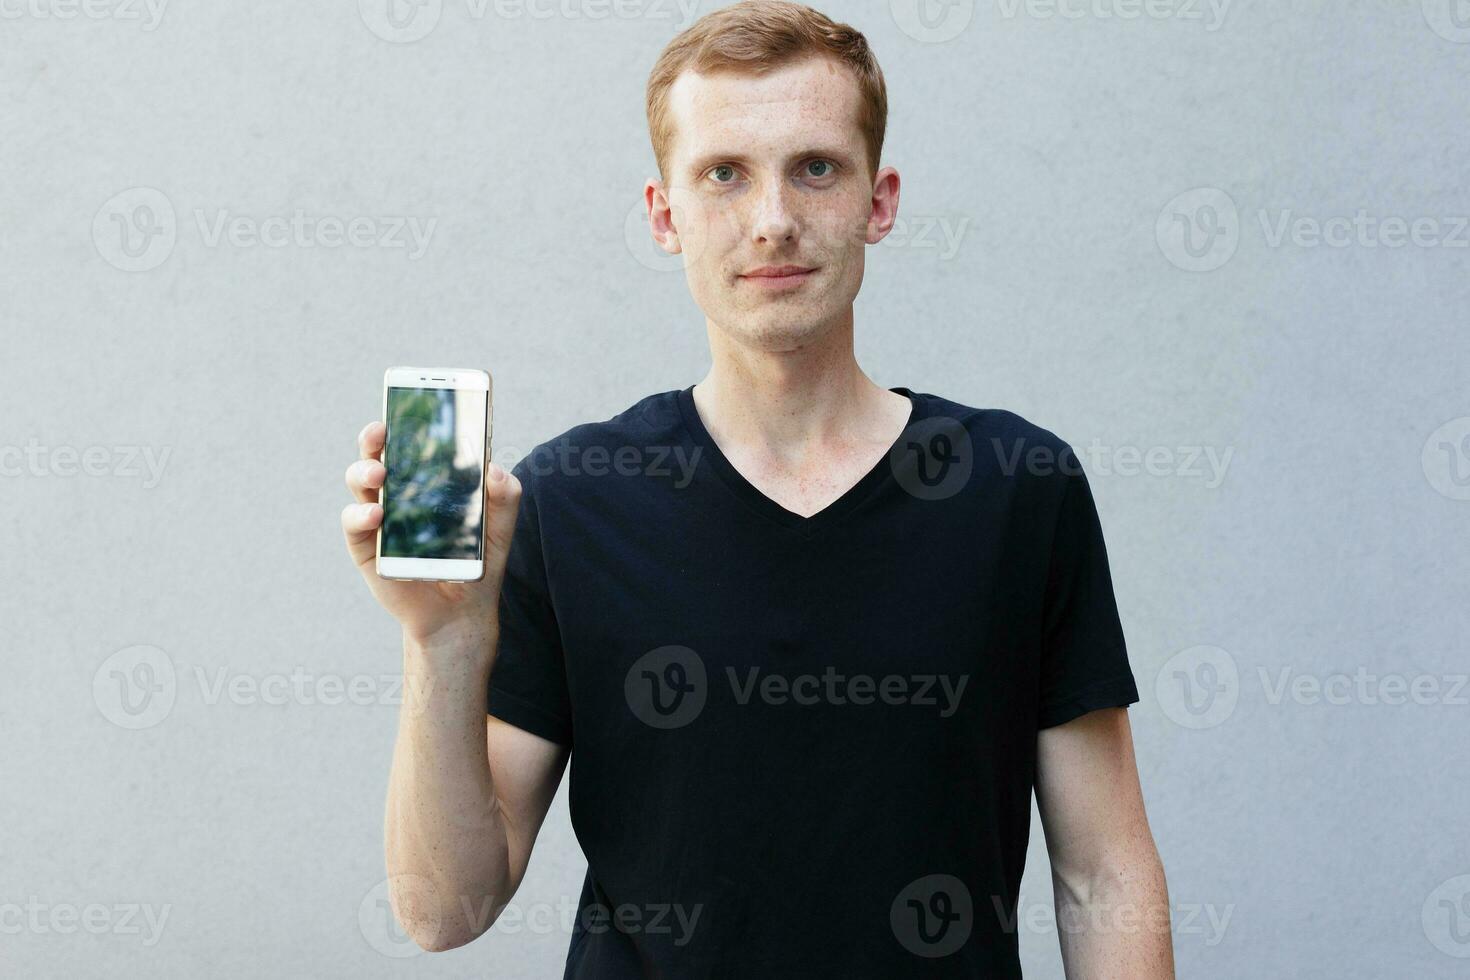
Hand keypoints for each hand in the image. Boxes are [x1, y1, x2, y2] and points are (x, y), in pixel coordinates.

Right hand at [341, 421, 520, 647]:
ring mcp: (379, 518)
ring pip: (360, 482)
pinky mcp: (368, 547)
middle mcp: (397, 492)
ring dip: (365, 471)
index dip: (405, 420)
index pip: (410, 442)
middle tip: (382, 430)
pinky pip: (356, 524)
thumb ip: (505, 498)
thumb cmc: (476, 562)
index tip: (408, 399)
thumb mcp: (499, 528)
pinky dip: (361, 515)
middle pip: (377, 454)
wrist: (462, 611)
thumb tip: (496, 469)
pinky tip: (377, 515)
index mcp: (425, 480)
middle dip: (374, 437)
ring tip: (380, 474)